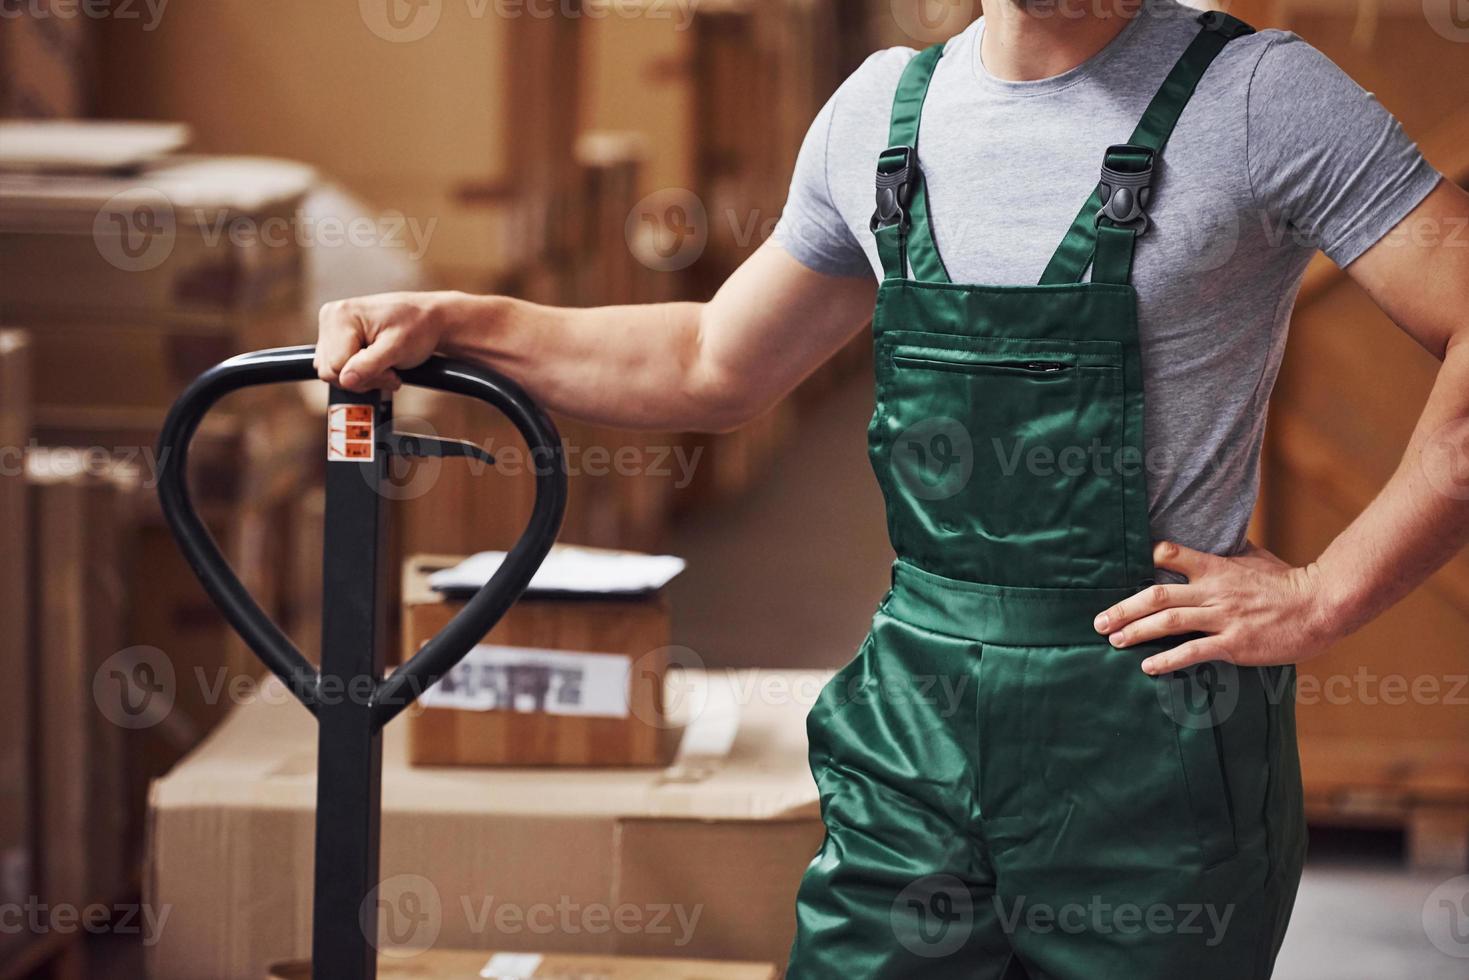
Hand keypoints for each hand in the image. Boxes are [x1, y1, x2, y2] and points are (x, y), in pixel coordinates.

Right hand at [314, 291, 456, 391]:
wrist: (429, 318)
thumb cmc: (418, 327)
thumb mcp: (397, 348)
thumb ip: (370, 365)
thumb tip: (345, 380)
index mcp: (341, 315)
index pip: (335, 366)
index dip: (364, 377)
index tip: (390, 372)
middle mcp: (331, 318)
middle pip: (330, 371)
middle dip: (362, 378)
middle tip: (390, 371)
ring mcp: (331, 327)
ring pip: (332, 372)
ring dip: (361, 377)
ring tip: (385, 366)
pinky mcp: (336, 337)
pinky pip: (337, 367)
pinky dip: (357, 372)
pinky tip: (376, 363)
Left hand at [1093, 540, 1341, 674]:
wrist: (1320, 606)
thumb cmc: (1287, 582)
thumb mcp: (1254, 558)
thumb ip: (1229, 552)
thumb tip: (1216, 539)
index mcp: (1216, 567)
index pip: (1170, 554)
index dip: (1145, 559)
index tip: (1122, 571)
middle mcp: (1213, 590)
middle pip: (1157, 594)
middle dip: (1124, 608)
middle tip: (1099, 621)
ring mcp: (1223, 617)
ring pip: (1169, 621)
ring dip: (1137, 631)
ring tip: (1114, 640)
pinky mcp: (1234, 643)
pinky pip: (1194, 651)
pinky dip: (1168, 660)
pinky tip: (1147, 667)